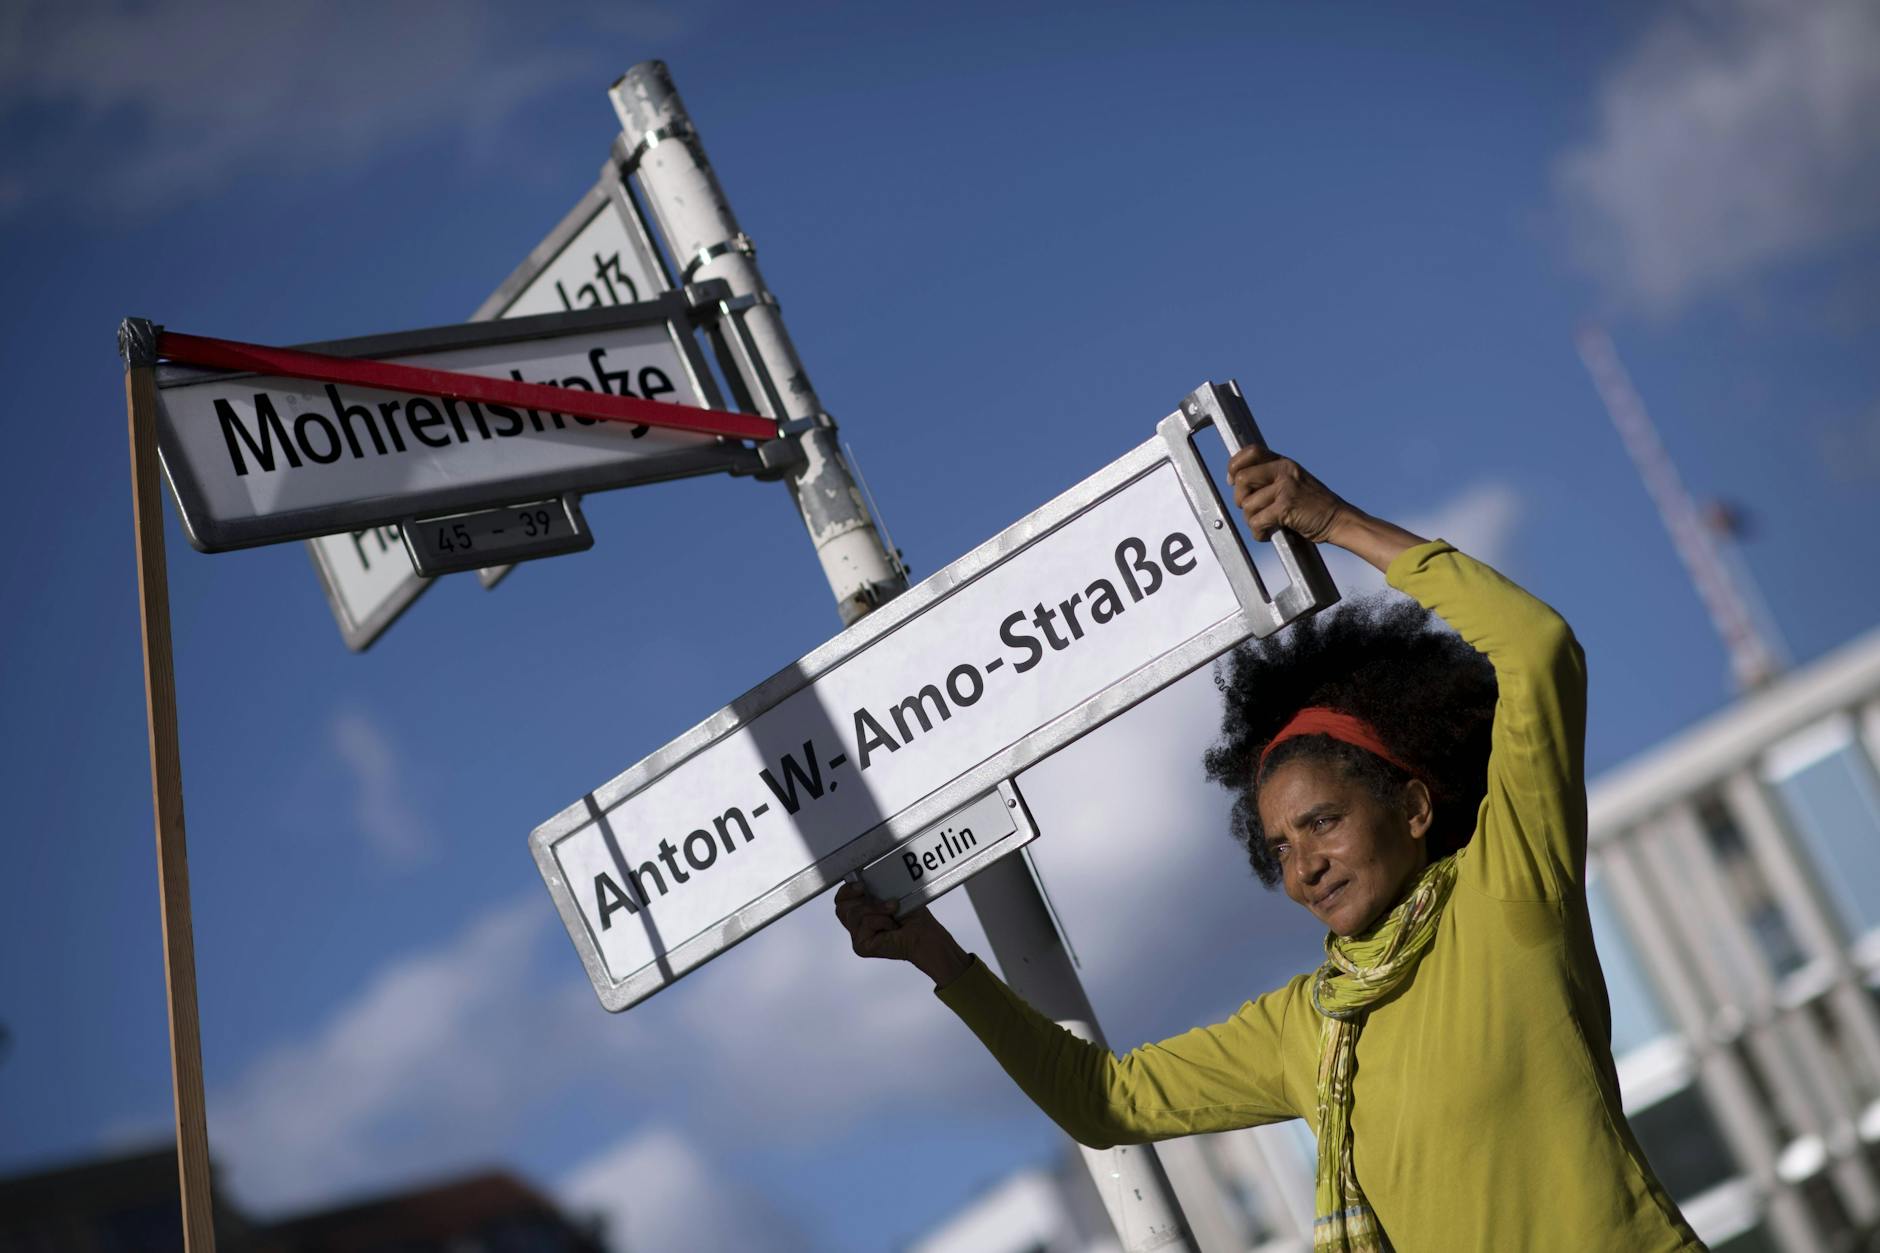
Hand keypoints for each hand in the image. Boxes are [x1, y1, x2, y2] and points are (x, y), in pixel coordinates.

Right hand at [833, 881, 970, 985]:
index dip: (846, 891)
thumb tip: (862, 880)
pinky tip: (892, 927)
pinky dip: (881, 921)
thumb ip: (872, 890)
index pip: (840, 900)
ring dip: (877, 910)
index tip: (861, 885)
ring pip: (854, 914)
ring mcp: (858, 937)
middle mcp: (856, 925)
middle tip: (882, 900)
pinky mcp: (861, 946)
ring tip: (893, 913)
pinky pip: (865, 924)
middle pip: (841, 907)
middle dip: (863, 900)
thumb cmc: (910, 915)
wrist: (923, 933)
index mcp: (860, 911)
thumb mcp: (888, 895)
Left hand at [1225, 446, 1427, 572]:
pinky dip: (1258, 532)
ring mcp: (1286, 487)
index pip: (1250, 452)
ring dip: (1252, 520)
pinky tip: (1267, 534)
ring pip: (1248, 504)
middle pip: (1242, 479)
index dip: (1235, 465)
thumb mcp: (1294, 482)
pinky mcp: (1286, 506)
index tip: (1233, 480)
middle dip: (1241, 499)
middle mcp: (1284, 470)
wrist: (1340, 520)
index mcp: (1285, 463)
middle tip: (1251, 509)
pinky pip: (1257, 521)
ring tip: (1265, 524)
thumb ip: (1272, 478)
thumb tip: (1238, 482)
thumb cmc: (1314, 506)